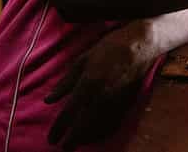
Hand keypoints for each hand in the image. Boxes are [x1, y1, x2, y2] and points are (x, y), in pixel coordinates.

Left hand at [45, 22, 155, 150]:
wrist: (139, 46)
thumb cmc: (108, 49)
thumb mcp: (81, 61)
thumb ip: (65, 82)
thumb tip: (48, 99)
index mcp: (87, 85)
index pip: (69, 113)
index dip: (59, 128)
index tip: (52, 139)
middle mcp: (100, 98)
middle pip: (83, 127)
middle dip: (72, 140)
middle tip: (64, 147)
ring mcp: (115, 103)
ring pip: (98, 129)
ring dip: (86, 138)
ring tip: (77, 142)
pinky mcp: (125, 104)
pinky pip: (111, 125)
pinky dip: (102, 133)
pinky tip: (95, 135)